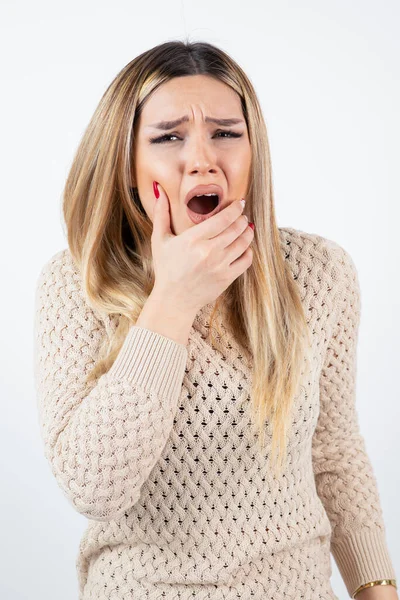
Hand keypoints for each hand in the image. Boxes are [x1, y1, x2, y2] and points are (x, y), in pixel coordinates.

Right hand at [151, 183, 253, 314]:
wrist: (174, 300)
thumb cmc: (166, 269)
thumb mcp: (160, 241)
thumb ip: (161, 214)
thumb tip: (160, 191)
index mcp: (193, 240)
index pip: (222, 218)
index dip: (235, 209)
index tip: (239, 203)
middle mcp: (208, 252)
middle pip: (236, 228)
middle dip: (242, 219)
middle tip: (242, 215)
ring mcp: (219, 266)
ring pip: (243, 243)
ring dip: (247, 232)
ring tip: (246, 228)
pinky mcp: (226, 278)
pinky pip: (246, 260)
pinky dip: (248, 251)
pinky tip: (244, 247)